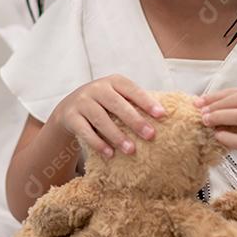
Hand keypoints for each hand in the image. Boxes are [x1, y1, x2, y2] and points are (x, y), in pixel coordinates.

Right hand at [52, 75, 167, 158]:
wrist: (70, 108)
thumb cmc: (104, 104)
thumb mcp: (118, 97)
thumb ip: (136, 103)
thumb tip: (167, 116)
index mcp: (113, 82)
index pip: (131, 89)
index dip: (146, 101)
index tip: (162, 115)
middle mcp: (96, 88)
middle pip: (116, 104)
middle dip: (134, 120)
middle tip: (150, 135)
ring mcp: (82, 102)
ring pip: (100, 119)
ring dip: (117, 135)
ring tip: (131, 150)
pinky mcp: (71, 117)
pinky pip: (85, 131)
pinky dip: (98, 143)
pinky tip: (110, 154)